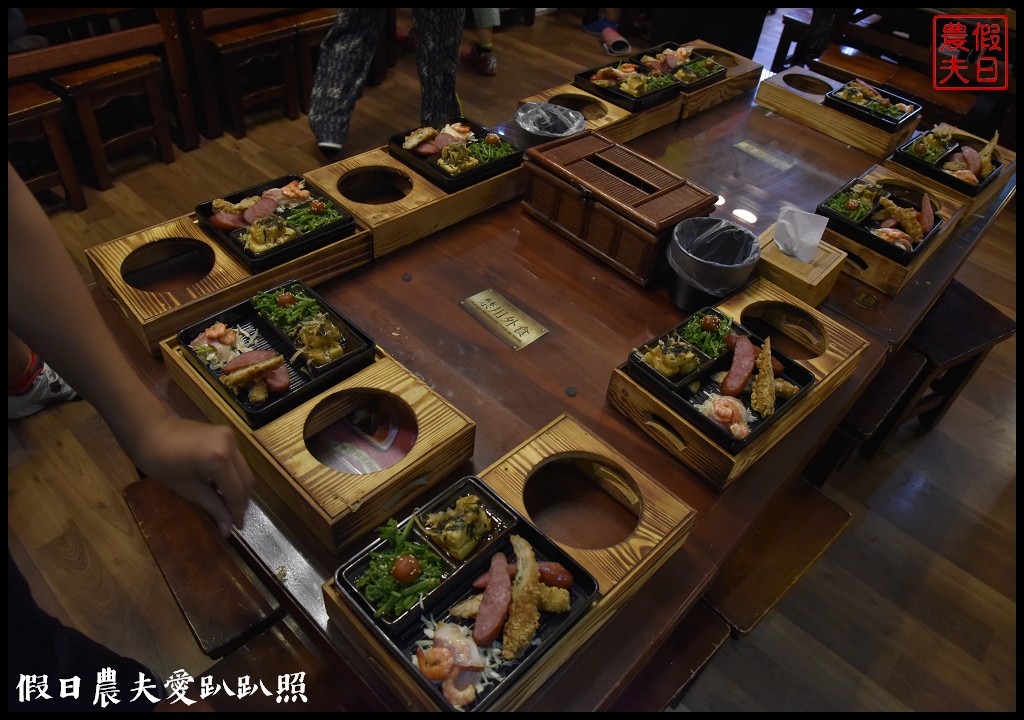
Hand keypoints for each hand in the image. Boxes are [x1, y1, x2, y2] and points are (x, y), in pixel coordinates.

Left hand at [127, 414, 255, 536]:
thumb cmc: (159, 461)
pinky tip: (222, 486)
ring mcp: (231, 437)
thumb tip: (227, 528)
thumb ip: (212, 506)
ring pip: (243, 469)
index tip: (235, 529)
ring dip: (238, 488)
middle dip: (241, 501)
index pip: (236, 492)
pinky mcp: (227, 433)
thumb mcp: (186, 488)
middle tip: (233, 519)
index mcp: (219, 460)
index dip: (236, 512)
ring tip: (228, 505)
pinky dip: (232, 474)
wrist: (149, 428)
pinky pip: (236, 459)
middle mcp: (231, 446)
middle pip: (246, 480)